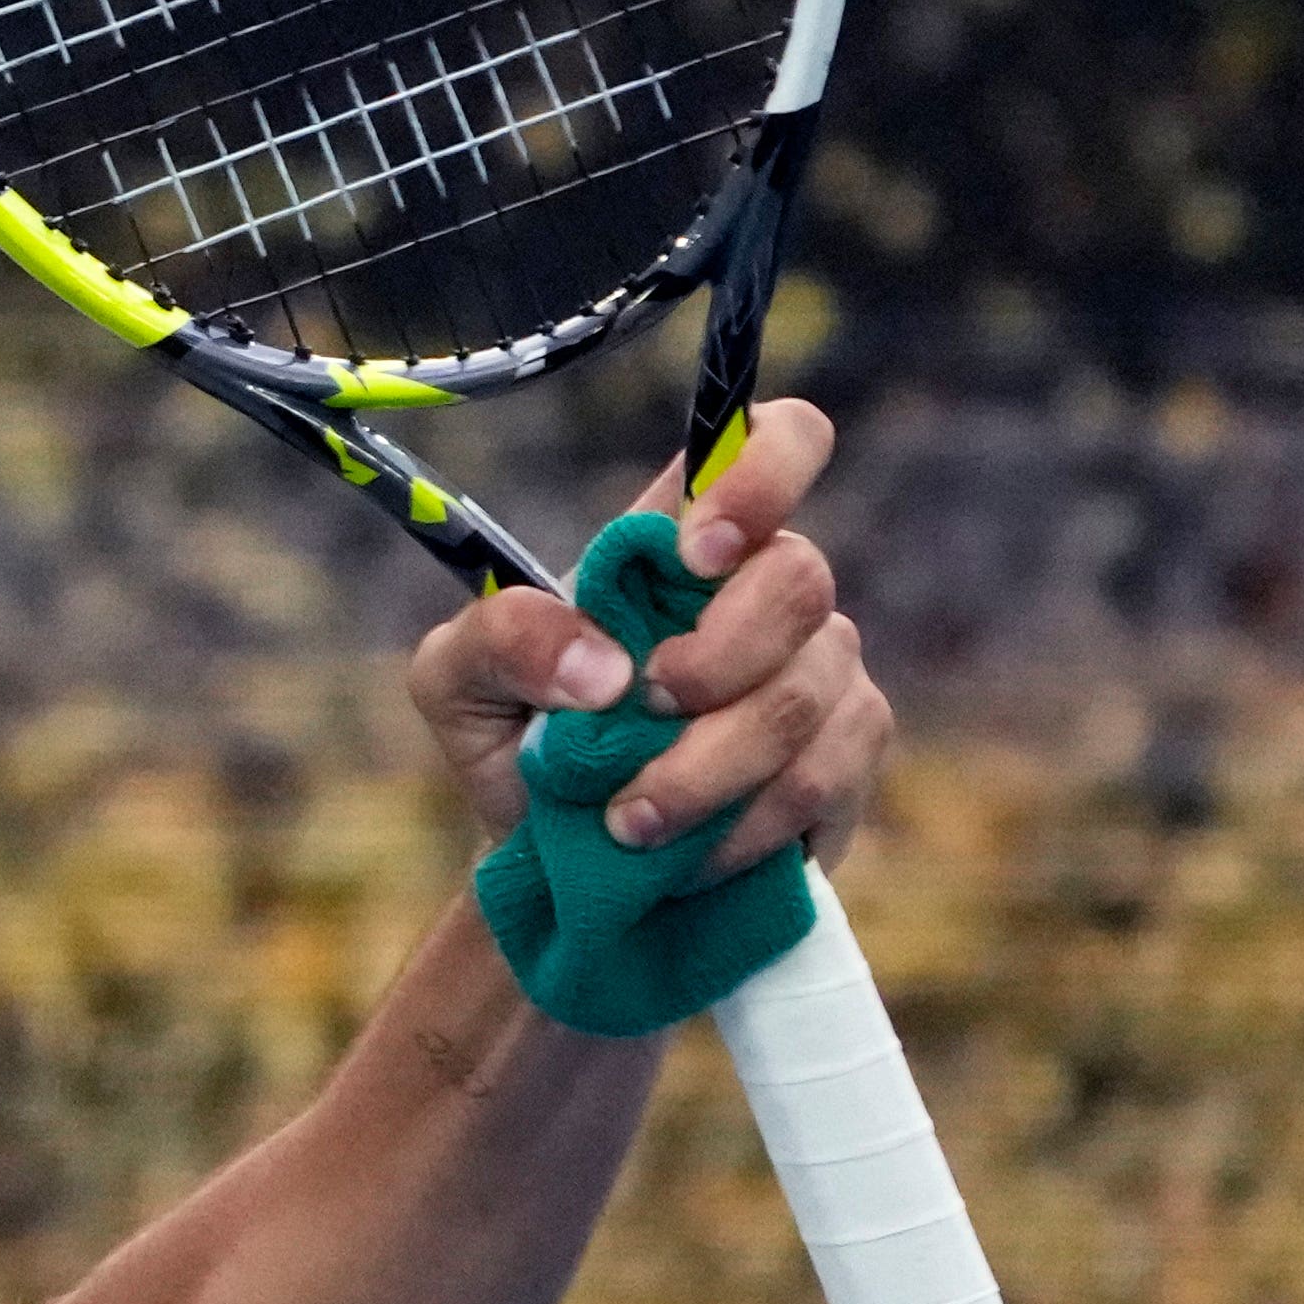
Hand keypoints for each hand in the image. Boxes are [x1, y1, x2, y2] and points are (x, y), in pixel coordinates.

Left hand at [405, 399, 889, 870]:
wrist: (556, 864)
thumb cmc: (512, 741)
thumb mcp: (457, 681)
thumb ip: (502, 637)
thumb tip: (604, 666)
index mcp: (675, 540)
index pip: (773, 440)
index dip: (762, 471)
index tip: (697, 548)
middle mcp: (766, 587)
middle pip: (799, 577)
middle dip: (713, 661)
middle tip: (637, 712)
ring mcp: (821, 669)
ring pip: (804, 697)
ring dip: (706, 770)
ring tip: (627, 820)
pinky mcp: (846, 755)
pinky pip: (821, 778)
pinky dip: (741, 824)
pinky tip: (685, 852)